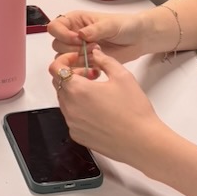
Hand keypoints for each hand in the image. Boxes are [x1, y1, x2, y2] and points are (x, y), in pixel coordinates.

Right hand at [48, 10, 148, 64]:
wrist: (139, 39)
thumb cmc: (126, 26)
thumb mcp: (111, 24)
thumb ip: (96, 29)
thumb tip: (81, 34)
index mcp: (75, 21)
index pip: (55, 27)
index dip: (63, 35)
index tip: (78, 39)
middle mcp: (73, 34)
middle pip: (57, 45)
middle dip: (73, 50)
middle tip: (93, 48)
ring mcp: (78, 49)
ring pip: (63, 60)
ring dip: (78, 62)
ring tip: (96, 59)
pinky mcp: (85, 63)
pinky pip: (74, 70)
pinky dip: (83, 72)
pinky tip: (96, 70)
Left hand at [49, 47, 161, 163]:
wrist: (142, 142)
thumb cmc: (134, 111)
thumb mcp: (122, 76)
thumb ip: (104, 60)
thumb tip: (96, 54)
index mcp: (78, 90)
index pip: (55, 68)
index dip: (64, 59)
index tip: (77, 59)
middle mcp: (70, 107)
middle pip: (59, 83)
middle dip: (72, 74)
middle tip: (92, 74)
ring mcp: (72, 123)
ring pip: (65, 100)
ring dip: (75, 92)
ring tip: (98, 92)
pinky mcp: (77, 135)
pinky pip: (71, 117)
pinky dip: (79, 109)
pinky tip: (98, 109)